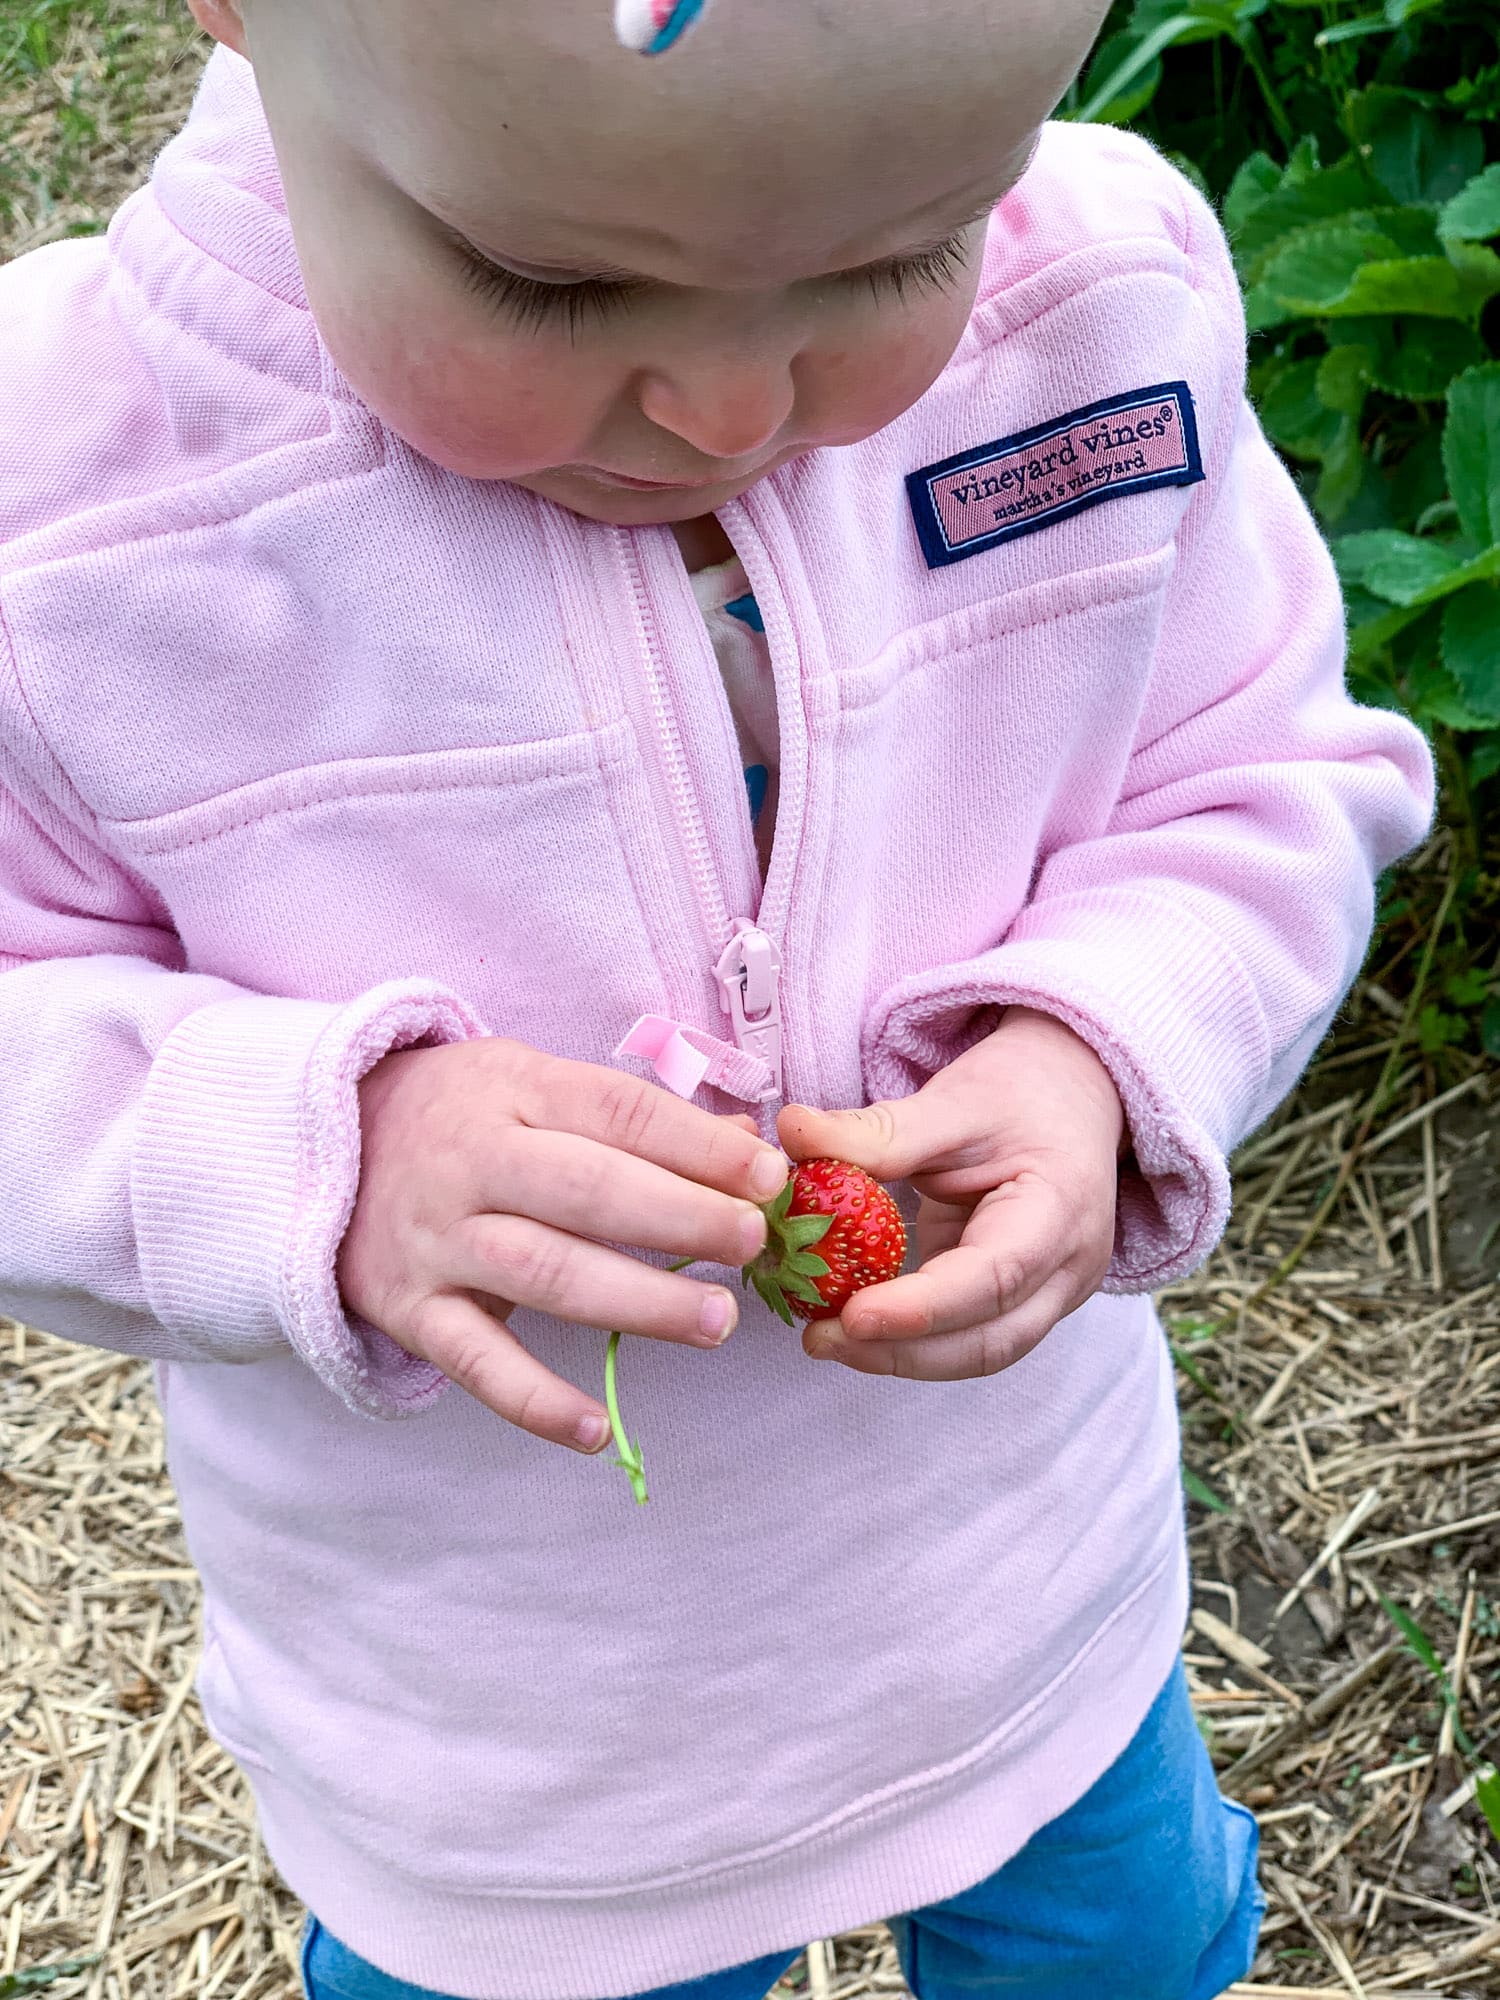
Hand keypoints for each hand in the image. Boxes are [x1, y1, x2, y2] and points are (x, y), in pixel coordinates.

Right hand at [337, 1039, 786, 1450]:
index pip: (617, 1112)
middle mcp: (471, 1162)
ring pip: (544, 1273)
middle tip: (751, 1241)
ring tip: (716, 1322)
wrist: (317, 1147)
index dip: (697, 1144)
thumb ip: (634, 1116)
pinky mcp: (409, 1310)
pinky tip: (598, 1430)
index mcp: (512, 1090)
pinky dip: (536, 1402)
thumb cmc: (459, 1114)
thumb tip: (748, 1140)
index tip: (767, 1172)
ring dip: (636, 1302)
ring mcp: (437, 1239)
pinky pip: (476, 1364)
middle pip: (587, 1190)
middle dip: (679, 1216)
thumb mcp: (533, 1082)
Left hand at [777, 1007, 1123, 1379]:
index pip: (996, 1277)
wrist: (1073, 1098)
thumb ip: (878, 1130)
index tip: (851, 1315)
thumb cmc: (1020, 1093)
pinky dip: (910, 1340)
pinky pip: (966, 1336)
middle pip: (990, 1339)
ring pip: (978, 1352)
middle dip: (902, 1351)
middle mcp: (1067, 1268)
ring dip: (901, 1357)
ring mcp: (1050, 1294)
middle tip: (819, 1338)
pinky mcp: (1018, 1302)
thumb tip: (792, 1132)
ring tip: (825, 1339)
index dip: (922, 1307)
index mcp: (1061, 1211)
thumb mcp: (952, 1101)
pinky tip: (853, 1326)